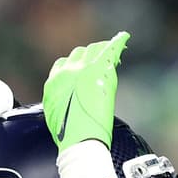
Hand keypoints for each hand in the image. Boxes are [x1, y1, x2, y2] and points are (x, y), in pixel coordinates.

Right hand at [43, 32, 129, 150]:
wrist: (78, 140)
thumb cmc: (69, 135)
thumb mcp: (57, 115)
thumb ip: (63, 101)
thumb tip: (70, 101)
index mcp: (54, 82)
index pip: (64, 63)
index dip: (77, 64)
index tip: (86, 67)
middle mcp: (66, 72)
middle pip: (80, 53)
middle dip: (91, 55)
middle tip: (103, 59)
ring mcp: (83, 70)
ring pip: (94, 50)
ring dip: (104, 49)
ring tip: (114, 50)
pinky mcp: (98, 72)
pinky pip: (109, 51)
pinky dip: (117, 43)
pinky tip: (124, 38)